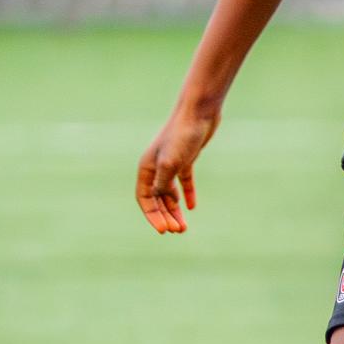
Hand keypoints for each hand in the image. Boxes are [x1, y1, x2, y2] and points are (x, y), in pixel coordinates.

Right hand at [136, 104, 219, 233]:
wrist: (199, 112)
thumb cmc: (182, 135)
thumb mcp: (170, 163)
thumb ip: (162, 182)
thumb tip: (157, 199)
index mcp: (146, 168)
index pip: (144, 198)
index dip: (152, 215)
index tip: (164, 230)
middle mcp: (156, 166)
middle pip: (157, 198)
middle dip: (166, 216)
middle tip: (178, 231)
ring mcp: (171, 163)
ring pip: (170, 192)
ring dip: (175, 210)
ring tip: (184, 227)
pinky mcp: (186, 159)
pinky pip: (184, 181)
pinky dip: (187, 194)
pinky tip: (192, 207)